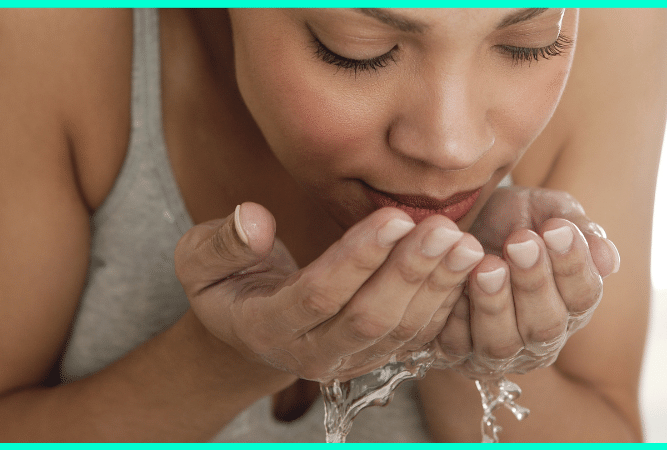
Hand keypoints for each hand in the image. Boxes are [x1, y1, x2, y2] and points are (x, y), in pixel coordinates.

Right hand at [174, 202, 485, 382]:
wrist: (251, 327)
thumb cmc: (226, 283)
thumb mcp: (201, 262)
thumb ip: (221, 243)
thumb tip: (255, 220)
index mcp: (265, 328)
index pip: (318, 296)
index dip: (356, 260)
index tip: (393, 217)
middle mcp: (312, 354)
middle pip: (369, 319)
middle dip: (407, 273)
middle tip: (443, 230)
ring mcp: (349, 359)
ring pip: (400, 330)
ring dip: (435, 287)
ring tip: (463, 244)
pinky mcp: (377, 355)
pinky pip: (418, 334)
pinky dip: (445, 301)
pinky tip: (465, 266)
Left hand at [434, 186, 619, 376]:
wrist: (458, 225)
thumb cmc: (510, 220)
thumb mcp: (544, 210)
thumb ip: (577, 227)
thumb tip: (608, 258)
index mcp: (572, 306)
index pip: (583, 297)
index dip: (572, 265)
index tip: (556, 228)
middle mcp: (539, 339)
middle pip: (546, 326)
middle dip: (534, 282)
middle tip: (520, 242)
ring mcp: (496, 352)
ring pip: (502, 343)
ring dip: (495, 303)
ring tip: (488, 265)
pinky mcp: (455, 353)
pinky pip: (455, 343)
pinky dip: (454, 314)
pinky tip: (454, 283)